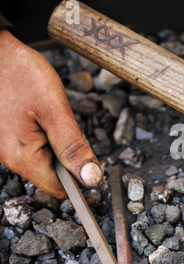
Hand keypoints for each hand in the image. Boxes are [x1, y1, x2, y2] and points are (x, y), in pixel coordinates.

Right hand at [0, 29, 102, 198]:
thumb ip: (74, 147)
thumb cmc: (20, 74)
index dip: (81, 180)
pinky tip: (42, 114)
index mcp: (22, 157)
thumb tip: (92, 179)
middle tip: (68, 126)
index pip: (59, 189)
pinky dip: (46, 134)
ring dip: (58, 144)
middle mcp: (9, 158)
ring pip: (44, 159)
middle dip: (69, 157)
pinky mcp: (6, 135)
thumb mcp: (55, 110)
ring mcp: (5, 147)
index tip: (94, 163)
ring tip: (52, 115)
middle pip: (52, 175)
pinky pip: (33, 145)